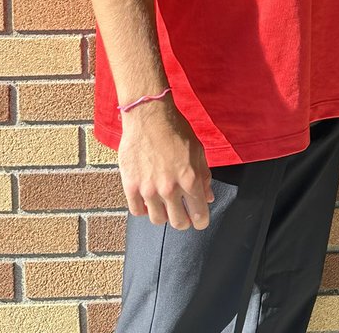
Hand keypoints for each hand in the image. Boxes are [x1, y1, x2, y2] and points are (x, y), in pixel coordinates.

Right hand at [118, 97, 213, 230]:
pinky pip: (137, 211)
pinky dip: (144, 209)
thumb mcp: (198, 150)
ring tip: (165, 206)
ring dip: (164, 215)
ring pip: (158, 220)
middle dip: (184, 221)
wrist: (148, 116)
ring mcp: (148, 189)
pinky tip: (149, 200)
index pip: (199, 214)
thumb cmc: (176, 130)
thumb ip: (204, 176)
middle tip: (183, 215)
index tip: (200, 220)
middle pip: (178, 222)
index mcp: (189, 179)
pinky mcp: (130, 187)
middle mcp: (169, 189)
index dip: (201, 220)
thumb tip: (208, 198)